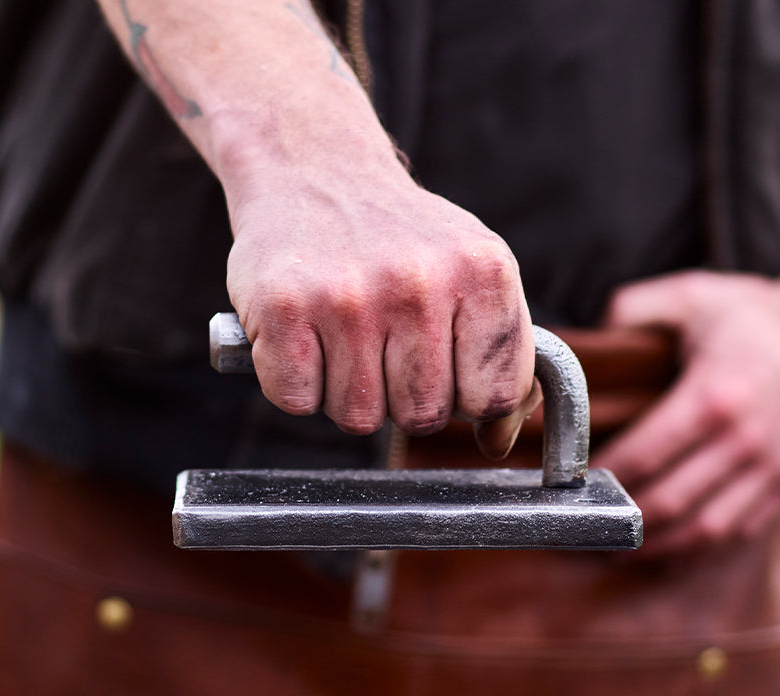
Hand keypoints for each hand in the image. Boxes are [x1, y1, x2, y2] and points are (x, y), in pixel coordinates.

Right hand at [227, 162, 535, 457]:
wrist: (316, 170)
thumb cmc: (400, 239)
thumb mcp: (471, 272)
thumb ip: (496, 355)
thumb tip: (497, 441)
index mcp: (483, 273)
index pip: (494, 397)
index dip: (466, 400)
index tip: (445, 373)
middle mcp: (419, 283)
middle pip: (422, 417)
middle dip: (402, 396)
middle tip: (384, 345)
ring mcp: (348, 297)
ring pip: (357, 418)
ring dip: (346, 391)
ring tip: (344, 334)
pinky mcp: (283, 307)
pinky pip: (297, 401)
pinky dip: (297, 382)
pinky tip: (305, 336)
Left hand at [592, 270, 779, 555]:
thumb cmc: (747, 314)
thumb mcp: (690, 295)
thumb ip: (632, 310)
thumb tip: (590, 338)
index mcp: (713, 397)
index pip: (642, 455)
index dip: (601, 477)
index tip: (568, 485)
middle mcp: (744, 440)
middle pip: (667, 501)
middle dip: (618, 520)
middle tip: (580, 526)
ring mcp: (771, 467)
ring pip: (703, 528)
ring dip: (653, 546)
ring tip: (614, 550)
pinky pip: (737, 529)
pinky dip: (696, 546)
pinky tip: (665, 545)